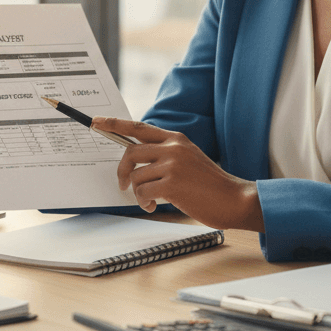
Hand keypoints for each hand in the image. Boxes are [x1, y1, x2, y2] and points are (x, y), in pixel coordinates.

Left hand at [95, 117, 264, 231]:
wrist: (234, 200)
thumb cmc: (210, 185)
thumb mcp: (188, 159)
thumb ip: (165, 154)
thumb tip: (136, 162)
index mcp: (176, 139)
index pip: (138, 127)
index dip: (114, 124)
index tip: (96, 123)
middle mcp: (173, 147)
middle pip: (130, 152)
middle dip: (121, 171)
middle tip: (122, 185)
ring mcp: (173, 164)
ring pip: (135, 176)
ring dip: (137, 193)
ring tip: (149, 201)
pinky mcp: (172, 183)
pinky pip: (142, 192)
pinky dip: (144, 202)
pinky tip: (153, 207)